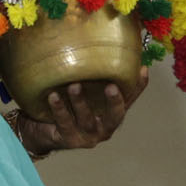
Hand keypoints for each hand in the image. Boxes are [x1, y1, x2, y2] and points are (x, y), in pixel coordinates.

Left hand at [15, 66, 148, 154]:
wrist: (42, 131)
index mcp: (111, 114)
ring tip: (73, 85)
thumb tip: (99, 46)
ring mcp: (87, 136)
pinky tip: (53, 96)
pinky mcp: (69, 140)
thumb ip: (93, 78)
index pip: (129, 99)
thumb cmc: (67, 107)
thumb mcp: (83, 93)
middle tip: (111, 86)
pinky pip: (64, 123)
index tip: (142, 70)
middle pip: (115, 116)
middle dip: (114, 101)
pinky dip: (60, 109)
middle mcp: (104, 127)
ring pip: (86, 119)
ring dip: (80, 101)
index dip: (139, 86)